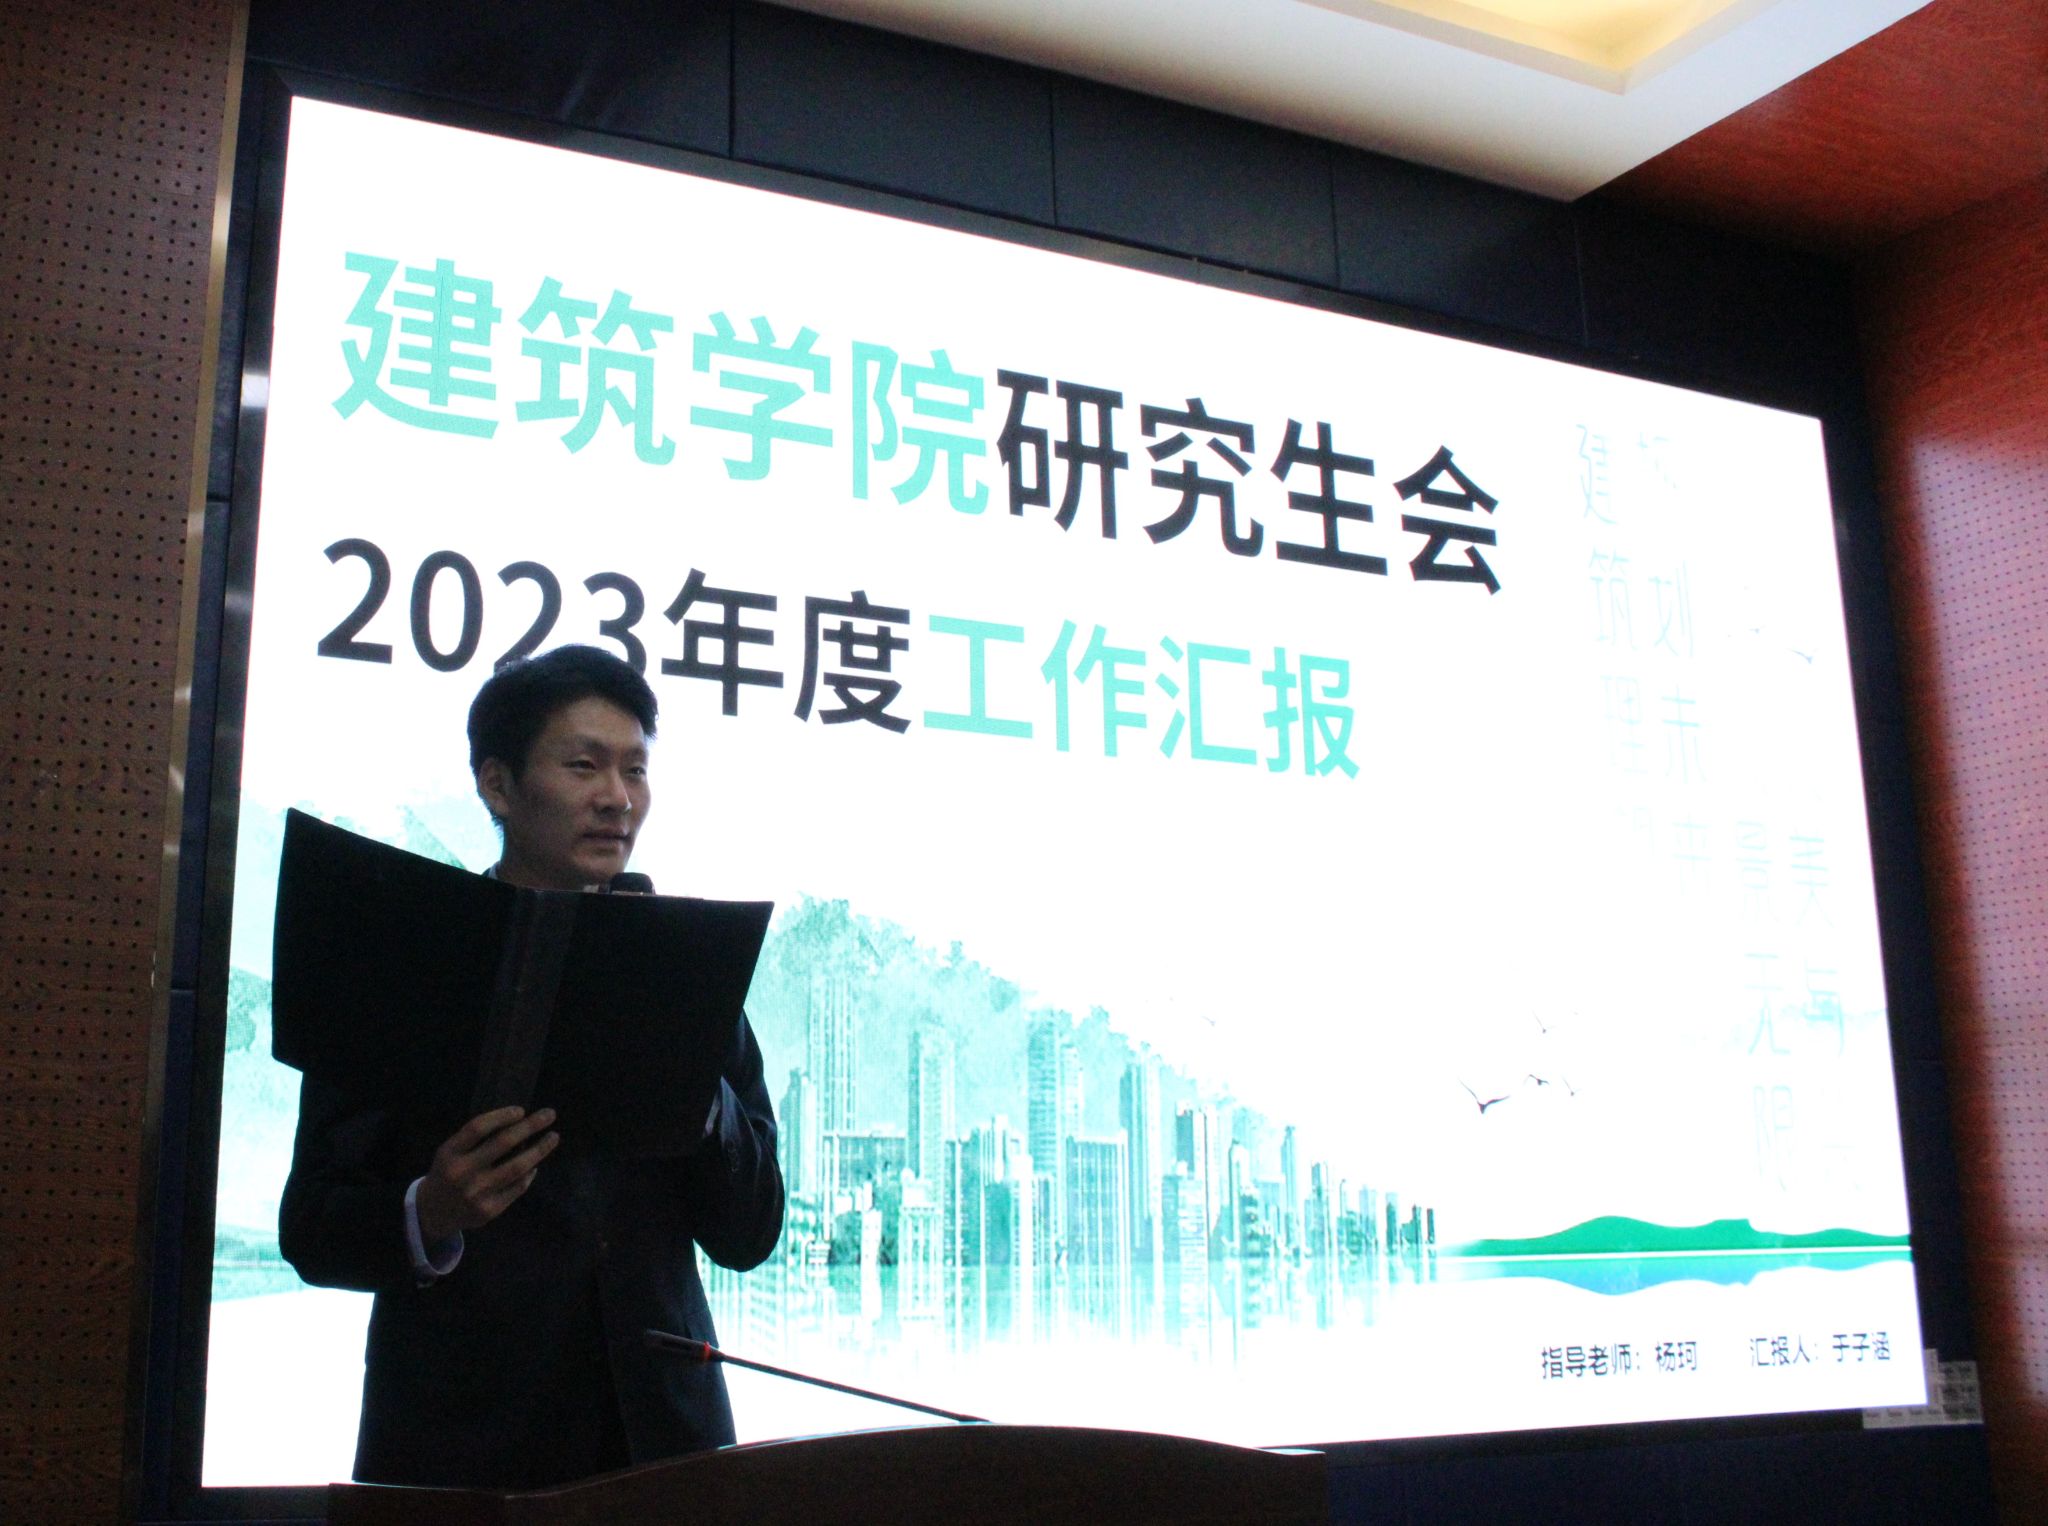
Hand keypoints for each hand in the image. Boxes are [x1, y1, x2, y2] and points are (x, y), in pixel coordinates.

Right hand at [415, 1106, 558, 1244]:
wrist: (433, 1213)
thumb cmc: (448, 1172)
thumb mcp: (450, 1152)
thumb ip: (475, 1139)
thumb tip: (517, 1121)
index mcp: (450, 1153)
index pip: (478, 1128)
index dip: (502, 1116)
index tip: (521, 1110)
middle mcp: (462, 1173)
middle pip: (503, 1143)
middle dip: (530, 1126)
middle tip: (550, 1114)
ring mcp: (477, 1193)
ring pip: (517, 1167)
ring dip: (539, 1150)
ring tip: (553, 1137)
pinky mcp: (490, 1210)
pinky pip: (517, 1187)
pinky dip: (530, 1173)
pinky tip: (535, 1164)